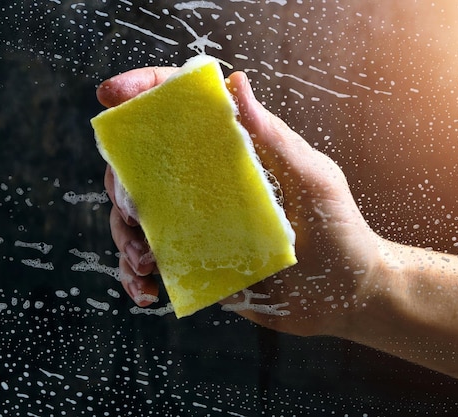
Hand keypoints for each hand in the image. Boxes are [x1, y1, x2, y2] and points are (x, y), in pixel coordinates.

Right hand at [96, 65, 382, 336]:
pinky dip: (135, 276)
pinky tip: (147, 291)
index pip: (181, 113)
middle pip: (141, 168)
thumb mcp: (312, 178)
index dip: (142, 95)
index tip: (110, 95)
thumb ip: (272, 136)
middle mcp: (207, 184)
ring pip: (135, 217)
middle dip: (123, 186)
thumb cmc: (340, 230)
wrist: (346, 294)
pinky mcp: (195, 261)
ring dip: (124, 235)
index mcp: (232, 153)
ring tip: (145, 261)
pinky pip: (150, 263)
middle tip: (135, 212)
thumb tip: (236, 82)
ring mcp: (196, 224)